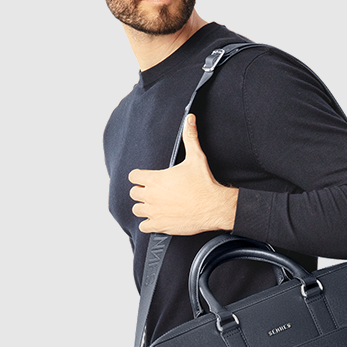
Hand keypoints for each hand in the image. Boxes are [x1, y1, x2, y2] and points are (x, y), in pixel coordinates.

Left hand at [129, 115, 238, 235]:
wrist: (213, 206)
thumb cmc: (204, 184)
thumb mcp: (196, 157)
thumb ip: (190, 137)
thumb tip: (190, 120)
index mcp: (155, 179)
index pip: (133, 176)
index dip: (139, 176)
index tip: (146, 179)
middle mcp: (151, 196)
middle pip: (133, 193)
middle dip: (141, 192)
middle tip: (153, 192)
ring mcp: (154, 212)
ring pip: (136, 210)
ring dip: (143, 208)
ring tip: (153, 206)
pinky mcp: (160, 226)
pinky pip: (143, 226)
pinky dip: (148, 224)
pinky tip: (157, 219)